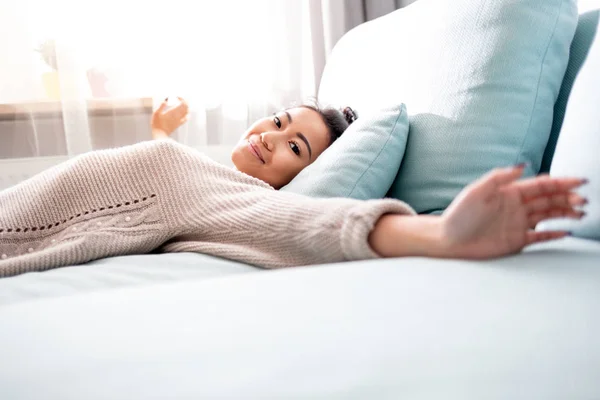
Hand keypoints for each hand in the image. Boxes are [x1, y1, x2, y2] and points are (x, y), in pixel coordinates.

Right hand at [151, 97, 188, 138]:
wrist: (160, 135)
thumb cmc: (157, 124)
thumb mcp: (157, 113)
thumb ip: (162, 105)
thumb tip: (166, 99)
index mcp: (173, 112)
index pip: (182, 103)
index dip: (181, 99)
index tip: (177, 97)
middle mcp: (178, 116)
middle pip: (186, 107)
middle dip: (184, 102)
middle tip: (180, 99)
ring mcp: (179, 120)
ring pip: (187, 112)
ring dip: (186, 107)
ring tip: (182, 104)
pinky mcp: (179, 124)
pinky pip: (186, 118)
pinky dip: (187, 114)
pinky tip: (185, 113)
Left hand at [440, 164, 586, 258]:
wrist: (448, 240)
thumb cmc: (459, 215)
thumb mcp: (477, 191)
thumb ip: (500, 177)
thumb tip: (523, 165)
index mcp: (509, 192)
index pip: (541, 185)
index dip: (561, 182)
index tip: (580, 181)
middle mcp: (516, 206)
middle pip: (549, 199)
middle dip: (568, 198)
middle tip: (584, 200)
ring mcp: (518, 223)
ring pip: (548, 215)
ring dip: (565, 213)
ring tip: (582, 213)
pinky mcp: (516, 240)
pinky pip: (540, 236)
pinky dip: (553, 234)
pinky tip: (566, 231)